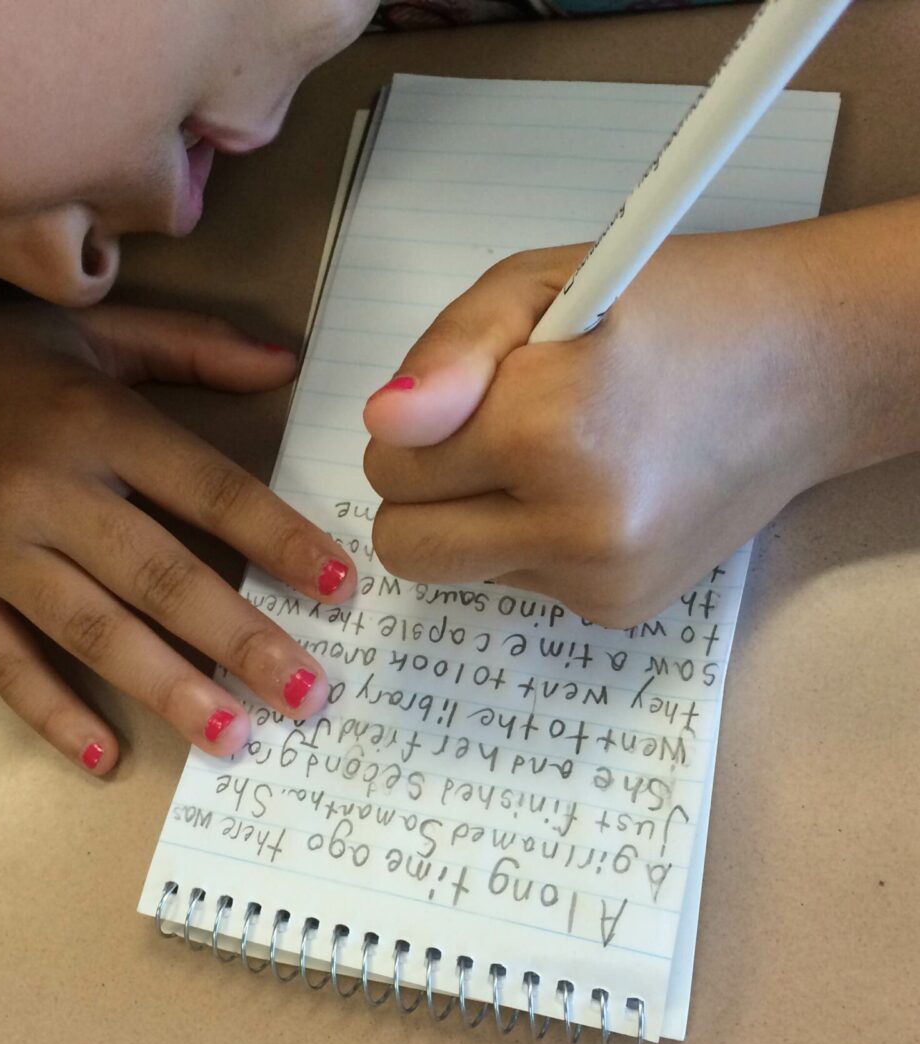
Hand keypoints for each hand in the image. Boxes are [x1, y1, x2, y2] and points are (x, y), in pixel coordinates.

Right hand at [0, 285, 356, 770]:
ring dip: (168, 688)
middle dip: (242, 640)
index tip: (340, 589)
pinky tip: (102, 757)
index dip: (280, 540)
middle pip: (161, 575)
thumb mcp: (97, 331)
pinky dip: (50, 711)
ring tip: (233, 737)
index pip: (210, 489)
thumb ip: (196, 348)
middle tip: (307, 696)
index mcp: (97, 419)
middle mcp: (47, 487)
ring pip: (91, 629)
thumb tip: (289, 363)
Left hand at [363, 211, 919, 626]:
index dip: (417, 424)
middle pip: (407, 545)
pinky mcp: (620, 610)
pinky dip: (530, 543)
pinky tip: (593, 493)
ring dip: (477, 518)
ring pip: (457, 568)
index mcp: (551, 427)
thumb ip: (448, 354)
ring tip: (559, 457)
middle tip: (492, 438)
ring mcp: (603, 580)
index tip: (480, 390)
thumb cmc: (668, 308)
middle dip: (423, 491)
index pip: (389, 465)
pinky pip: (516, 584)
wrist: (807, 369)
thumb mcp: (541, 285)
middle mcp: (577, 524)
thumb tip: (383, 425)